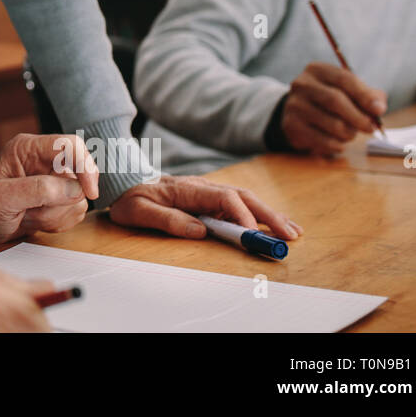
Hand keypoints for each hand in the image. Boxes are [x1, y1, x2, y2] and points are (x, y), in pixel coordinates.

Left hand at [0, 133, 99, 245]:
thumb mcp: (1, 198)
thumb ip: (36, 190)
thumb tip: (75, 189)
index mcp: (28, 148)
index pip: (70, 145)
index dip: (85, 166)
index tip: (90, 193)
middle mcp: (44, 159)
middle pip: (79, 176)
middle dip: (60, 202)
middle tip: (31, 211)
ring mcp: (53, 178)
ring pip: (79, 198)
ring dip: (55, 215)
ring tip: (28, 215)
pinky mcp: (59, 197)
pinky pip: (75, 211)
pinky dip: (58, 222)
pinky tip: (35, 220)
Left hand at [108, 175, 301, 239]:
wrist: (124, 181)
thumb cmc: (130, 196)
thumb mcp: (139, 210)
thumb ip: (167, 219)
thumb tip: (199, 231)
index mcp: (188, 189)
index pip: (224, 198)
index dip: (241, 216)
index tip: (253, 234)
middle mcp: (203, 187)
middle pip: (243, 198)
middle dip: (268, 216)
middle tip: (289, 235)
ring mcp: (208, 192)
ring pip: (245, 201)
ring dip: (269, 215)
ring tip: (292, 231)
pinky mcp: (209, 199)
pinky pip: (238, 205)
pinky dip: (258, 215)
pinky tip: (273, 225)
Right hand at [281, 61, 386, 153]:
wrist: (299, 113)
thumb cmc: (331, 99)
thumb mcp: (348, 90)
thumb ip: (368, 95)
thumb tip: (378, 108)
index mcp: (317, 70)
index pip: (344, 79)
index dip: (364, 95)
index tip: (380, 110)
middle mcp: (301, 84)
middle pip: (335, 100)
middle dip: (358, 117)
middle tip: (370, 128)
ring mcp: (294, 105)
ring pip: (332, 123)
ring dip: (349, 133)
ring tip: (350, 134)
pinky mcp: (292, 125)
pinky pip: (323, 140)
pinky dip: (337, 145)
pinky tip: (338, 142)